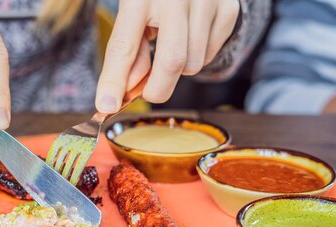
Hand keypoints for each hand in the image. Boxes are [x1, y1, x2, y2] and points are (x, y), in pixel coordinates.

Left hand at [96, 0, 239, 111]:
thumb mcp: (133, 13)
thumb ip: (127, 51)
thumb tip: (127, 93)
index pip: (124, 46)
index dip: (114, 80)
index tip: (107, 106)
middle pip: (171, 63)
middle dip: (157, 88)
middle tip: (148, 91)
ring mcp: (207, 1)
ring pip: (193, 65)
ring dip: (178, 69)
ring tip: (172, 43)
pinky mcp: (228, 10)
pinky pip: (210, 56)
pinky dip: (198, 56)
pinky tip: (191, 35)